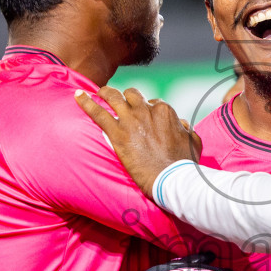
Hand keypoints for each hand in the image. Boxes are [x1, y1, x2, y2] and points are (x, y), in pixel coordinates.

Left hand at [74, 86, 200, 195]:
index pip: (152, 103)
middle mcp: (146, 111)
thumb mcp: (193, 141)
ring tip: (99, 92)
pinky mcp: (117, 133)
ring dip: (105, 93)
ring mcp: (130, 120)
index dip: (146, 109)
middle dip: (126, 97)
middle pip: (132, 95)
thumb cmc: (184, 163)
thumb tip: (181, 123)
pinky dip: (86, 102)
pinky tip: (77, 95)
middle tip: (119, 102)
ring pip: (113, 97)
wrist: (171, 178)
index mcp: (165, 111)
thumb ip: (186, 128)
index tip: (142, 117)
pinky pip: (97, 112)